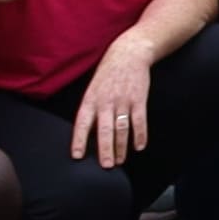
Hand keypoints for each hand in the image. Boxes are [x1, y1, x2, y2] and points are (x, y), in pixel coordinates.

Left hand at [73, 47, 156, 161]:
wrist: (129, 53)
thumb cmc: (108, 74)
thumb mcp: (93, 89)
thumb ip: (91, 110)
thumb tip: (88, 134)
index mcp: (91, 99)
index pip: (82, 123)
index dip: (79, 140)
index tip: (77, 156)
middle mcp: (106, 101)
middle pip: (105, 129)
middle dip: (105, 149)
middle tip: (106, 166)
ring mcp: (123, 100)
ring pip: (122, 128)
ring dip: (121, 146)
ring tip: (120, 161)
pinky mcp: (139, 99)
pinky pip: (140, 120)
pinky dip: (140, 135)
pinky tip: (139, 147)